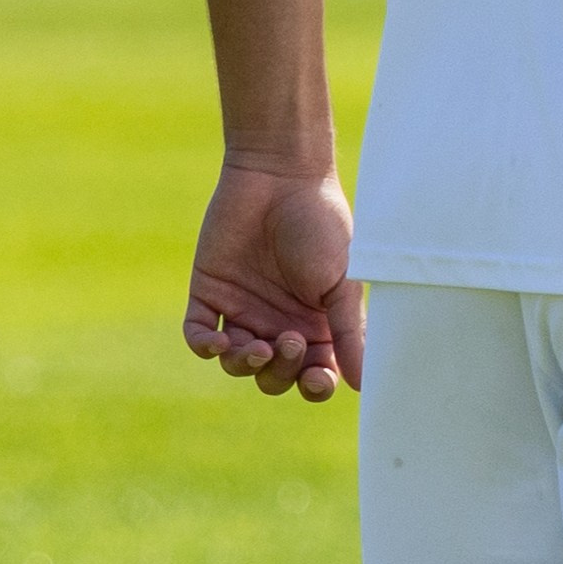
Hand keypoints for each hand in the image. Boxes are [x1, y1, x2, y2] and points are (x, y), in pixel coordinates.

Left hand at [184, 162, 362, 401]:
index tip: (317, 377)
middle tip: (289, 339)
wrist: (280, 176)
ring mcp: (242, 311)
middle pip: (275, 376)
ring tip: (257, 346)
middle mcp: (279, 323)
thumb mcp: (343, 282)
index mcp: (316, 325)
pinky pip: (199, 337)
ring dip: (246, 365)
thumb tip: (363, 385)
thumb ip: (350, 333)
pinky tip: (221, 342)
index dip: (314, 386)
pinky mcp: (209, 294)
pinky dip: (207, 348)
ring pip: (237, 364)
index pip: (313, 375)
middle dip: (282, 371)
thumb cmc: (321, 225)